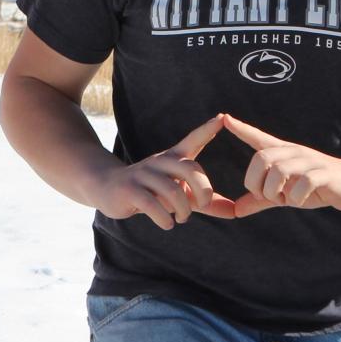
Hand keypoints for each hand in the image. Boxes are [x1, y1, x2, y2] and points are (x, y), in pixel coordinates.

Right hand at [94, 114, 236, 229]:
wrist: (106, 188)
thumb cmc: (148, 191)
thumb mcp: (178, 195)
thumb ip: (204, 202)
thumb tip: (234, 212)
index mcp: (172, 159)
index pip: (192, 141)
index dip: (207, 130)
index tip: (222, 118)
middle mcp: (158, 162)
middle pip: (189, 169)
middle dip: (202, 191)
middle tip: (201, 206)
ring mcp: (142, 174)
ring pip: (172, 190)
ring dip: (182, 210)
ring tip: (181, 218)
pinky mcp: (129, 190)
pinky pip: (153, 205)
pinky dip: (165, 219)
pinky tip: (166, 223)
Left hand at [222, 114, 340, 216]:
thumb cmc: (318, 187)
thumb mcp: (285, 194)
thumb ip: (261, 200)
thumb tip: (236, 210)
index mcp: (284, 155)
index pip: (259, 138)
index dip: (241, 129)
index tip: (224, 118)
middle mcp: (295, 154)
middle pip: (262, 158)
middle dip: (255, 181)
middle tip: (263, 195)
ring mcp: (310, 162)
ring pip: (280, 171)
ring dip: (275, 191)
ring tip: (284, 199)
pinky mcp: (325, 175)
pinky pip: (303, 183)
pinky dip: (295, 197)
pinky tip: (299, 200)